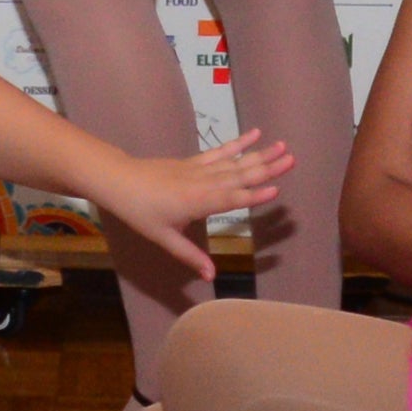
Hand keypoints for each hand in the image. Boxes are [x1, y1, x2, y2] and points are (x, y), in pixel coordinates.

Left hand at [94, 137, 292, 261]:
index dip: (254, 196)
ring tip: (282, 146)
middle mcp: (204, 182)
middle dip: (267, 168)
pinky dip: (238, 142)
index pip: (232, 199)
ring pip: (235, 161)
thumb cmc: (140, 212)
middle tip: (292, 160)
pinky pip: (220, 151)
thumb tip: (211, 276)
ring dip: (260, 154)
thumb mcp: (164, 238)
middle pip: (240, 175)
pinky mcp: (194, 161)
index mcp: (198, 202)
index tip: (277, 190)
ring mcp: (200, 169)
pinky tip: (254, 134)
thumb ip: (190, 256)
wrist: (119, 180)